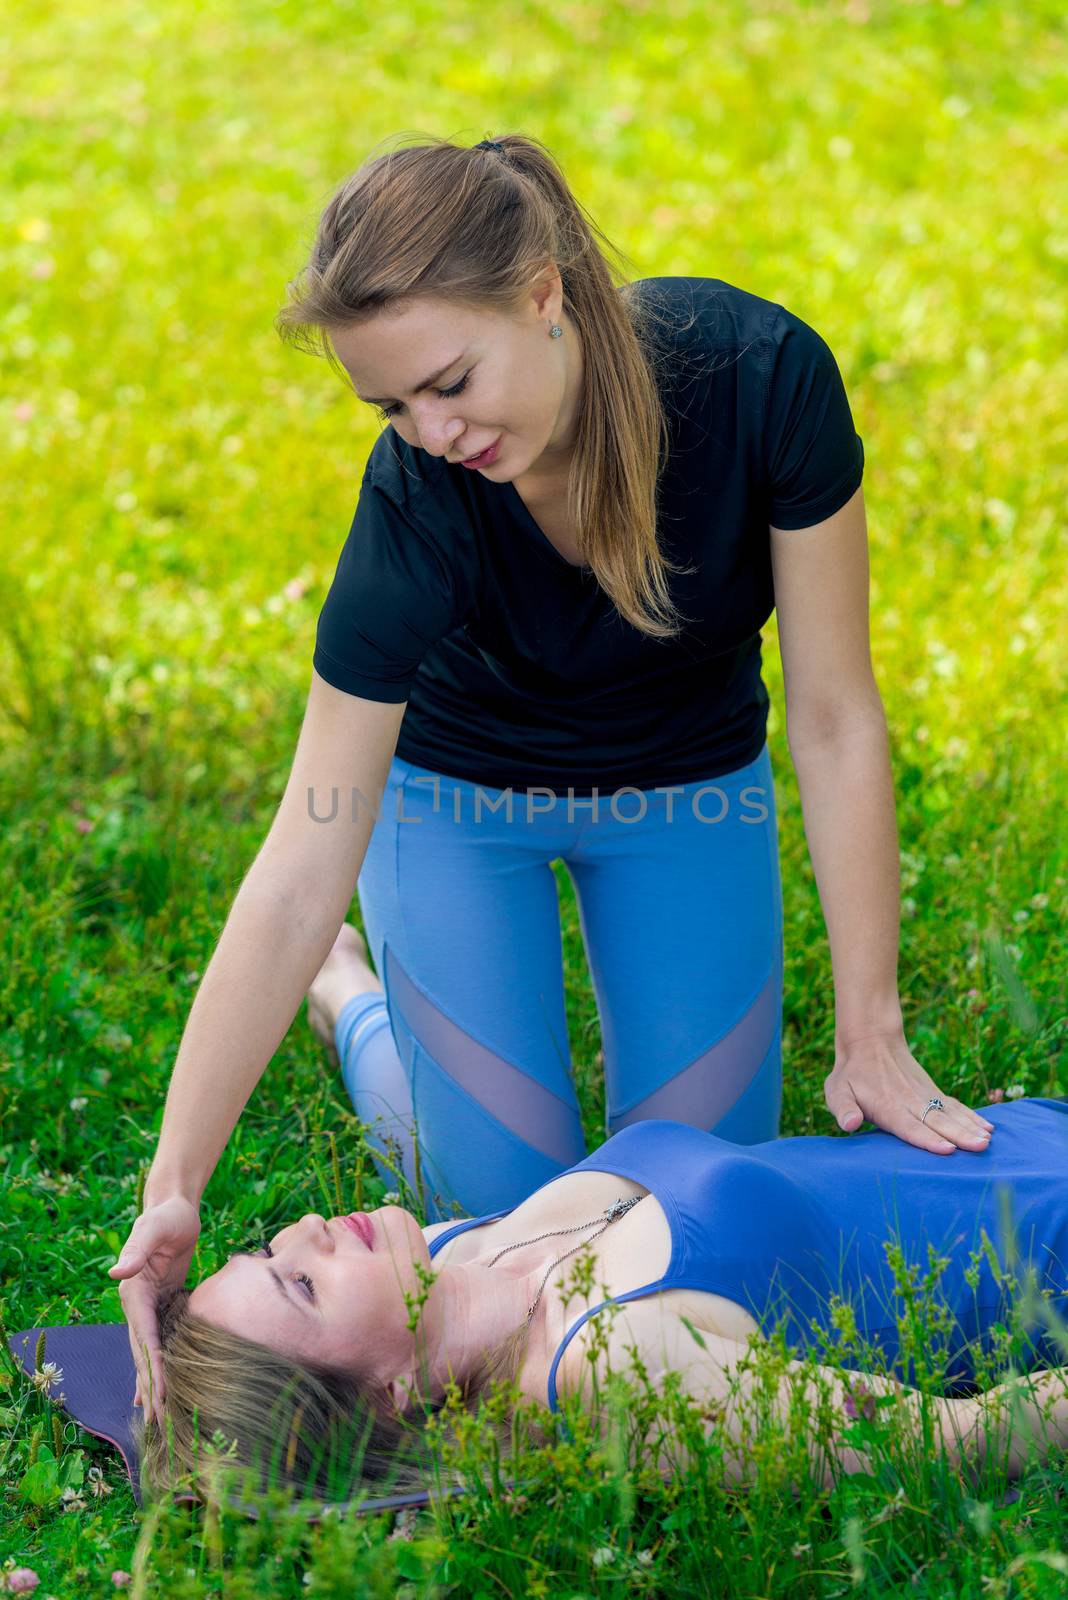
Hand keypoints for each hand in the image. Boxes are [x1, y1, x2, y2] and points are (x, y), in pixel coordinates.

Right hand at [108, 1194, 200, 1423]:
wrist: (174, 1208)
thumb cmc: (167, 1216)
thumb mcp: (153, 1229)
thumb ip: (137, 1249)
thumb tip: (116, 1271)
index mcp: (134, 1293)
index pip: (144, 1337)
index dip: (152, 1366)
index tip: (160, 1394)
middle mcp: (137, 1305)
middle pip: (143, 1354)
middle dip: (150, 1388)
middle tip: (157, 1424)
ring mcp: (149, 1308)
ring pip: (149, 1354)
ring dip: (153, 1384)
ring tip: (156, 1418)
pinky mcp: (163, 1306)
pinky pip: (160, 1342)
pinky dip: (160, 1366)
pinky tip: (160, 1388)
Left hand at [824, 1031, 995, 1153]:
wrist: (871, 1041)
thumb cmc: (851, 1074)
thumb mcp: (837, 1090)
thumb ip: (843, 1108)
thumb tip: (849, 1124)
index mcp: (888, 1107)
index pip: (909, 1127)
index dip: (927, 1139)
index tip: (947, 1149)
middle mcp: (910, 1102)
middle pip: (937, 1122)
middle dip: (959, 1136)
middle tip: (980, 1147)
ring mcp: (924, 1096)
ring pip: (950, 1114)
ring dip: (970, 1127)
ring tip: (988, 1140)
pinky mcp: (932, 1092)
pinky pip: (955, 1105)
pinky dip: (972, 1116)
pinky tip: (988, 1127)